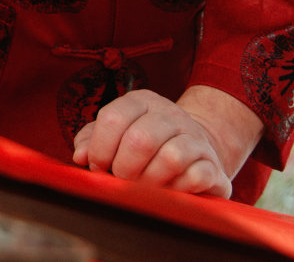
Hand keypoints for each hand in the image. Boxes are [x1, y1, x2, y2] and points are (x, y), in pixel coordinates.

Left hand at [71, 86, 262, 197]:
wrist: (197, 148)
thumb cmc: (145, 146)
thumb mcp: (116, 134)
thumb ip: (92, 140)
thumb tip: (80, 156)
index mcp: (142, 101)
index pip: (112, 118)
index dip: (99, 149)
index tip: (98, 167)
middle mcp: (170, 114)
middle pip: (140, 140)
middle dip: (124, 168)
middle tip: (122, 179)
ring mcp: (195, 137)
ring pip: (170, 158)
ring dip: (150, 181)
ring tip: (145, 187)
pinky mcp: (213, 164)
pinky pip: (195, 177)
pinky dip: (178, 190)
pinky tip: (171, 190)